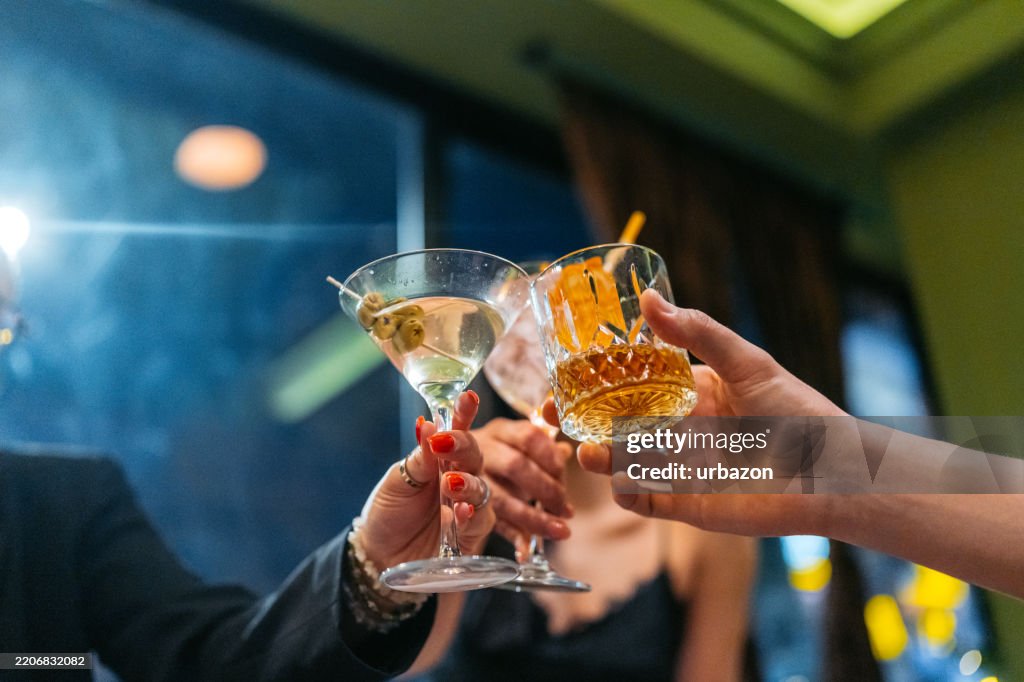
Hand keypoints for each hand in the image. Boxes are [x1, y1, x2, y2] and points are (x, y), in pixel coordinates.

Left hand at [360, 391, 495, 567]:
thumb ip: (418, 459)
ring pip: (482, 489)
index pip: (456, 433)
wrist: (379, 556)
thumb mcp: (397, 482)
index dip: (463, 414)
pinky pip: (481, 522)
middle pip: (474, 457)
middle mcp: (459, 479)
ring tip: (449, 483)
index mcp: (440, 460)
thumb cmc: (388, 514)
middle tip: (445, 442)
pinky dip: (470, 514)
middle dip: (463, 447)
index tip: (467, 397)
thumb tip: (427, 423)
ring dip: (468, 484)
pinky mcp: (472, 535)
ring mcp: (467, 507)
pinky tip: (459, 510)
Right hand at [472, 418, 572, 554]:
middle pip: (515, 466)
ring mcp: (469, 479)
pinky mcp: (467, 508)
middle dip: (546, 489)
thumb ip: (541, 450)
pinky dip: (513, 538)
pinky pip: (493, 524)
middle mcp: (481, 451)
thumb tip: (565, 451)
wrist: (453, 469)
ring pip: (502, 500)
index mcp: (500, 431)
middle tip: (565, 508)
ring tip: (561, 531)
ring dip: (534, 518)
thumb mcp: (518, 447)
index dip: (551, 458)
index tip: (564, 476)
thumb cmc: (497, 456)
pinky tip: (527, 553)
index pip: (529, 437)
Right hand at [565, 290, 844, 536]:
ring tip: (589, 451)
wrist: (831, 476)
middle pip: (614, 423)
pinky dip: (627, 495)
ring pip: (622, 462)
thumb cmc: (799, 413)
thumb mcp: (747, 364)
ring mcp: (679, 467)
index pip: (630, 382)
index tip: (563, 374)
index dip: (593, 380)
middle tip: (550, 415)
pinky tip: (622, 485)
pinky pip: (644, 502)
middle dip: (579, 420)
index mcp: (688, 392)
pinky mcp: (686, 504)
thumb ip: (699, 334)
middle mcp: (678, 429)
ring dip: (599, 457)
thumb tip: (649, 300)